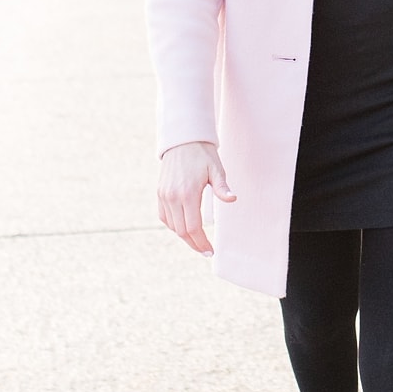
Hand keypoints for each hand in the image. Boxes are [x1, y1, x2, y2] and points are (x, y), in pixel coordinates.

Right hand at [157, 140, 233, 255]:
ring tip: (197, 240)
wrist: (182, 140)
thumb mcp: (216, 169)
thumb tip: (233, 199)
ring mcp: (164, 195)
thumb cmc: (202, 154)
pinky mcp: (160, 193)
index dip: (201, 242)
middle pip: (181, 231)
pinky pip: (164, 216)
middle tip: (205, 251)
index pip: (193, 227)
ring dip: (184, 236)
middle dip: (194, 244)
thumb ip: (222, 187)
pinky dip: (173, 225)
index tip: (210, 251)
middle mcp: (172, 196)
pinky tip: (184, 227)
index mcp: (188, 193)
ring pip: (172, 226)